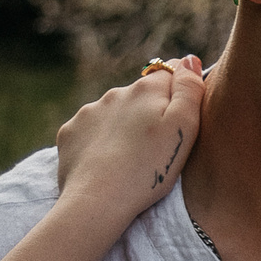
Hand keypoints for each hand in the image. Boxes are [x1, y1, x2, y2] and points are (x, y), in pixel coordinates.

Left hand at [54, 55, 205, 228]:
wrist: (98, 200)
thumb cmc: (150, 168)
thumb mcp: (185, 129)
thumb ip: (190, 90)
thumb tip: (188, 60)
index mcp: (146, 90)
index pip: (169, 74)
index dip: (178, 93)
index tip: (180, 119)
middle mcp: (115, 93)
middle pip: (140, 95)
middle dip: (149, 111)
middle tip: (158, 145)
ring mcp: (88, 112)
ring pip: (114, 112)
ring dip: (124, 126)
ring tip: (132, 158)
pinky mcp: (70, 132)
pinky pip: (91, 130)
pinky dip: (101, 141)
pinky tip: (108, 162)